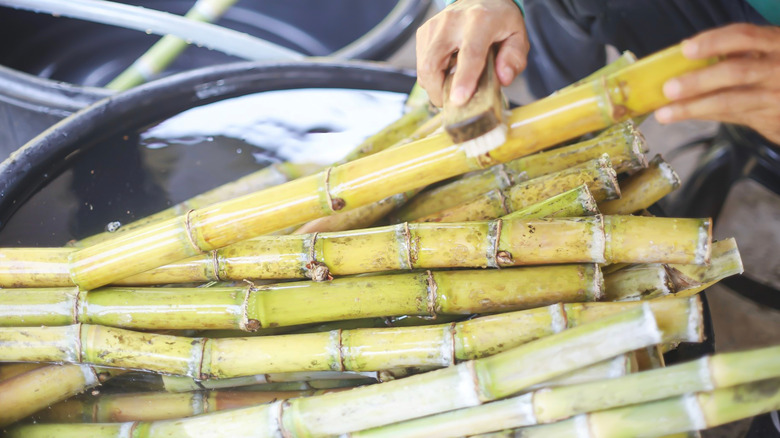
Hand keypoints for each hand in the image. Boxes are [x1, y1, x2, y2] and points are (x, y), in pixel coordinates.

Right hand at [415, 0, 527, 106]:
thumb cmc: (499, 21)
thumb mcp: (517, 36)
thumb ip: (514, 58)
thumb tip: (503, 78)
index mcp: (480, 20)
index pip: (469, 53)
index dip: (463, 79)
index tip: (459, 101)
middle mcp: (452, 21)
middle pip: (433, 63)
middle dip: (438, 92)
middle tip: (453, 103)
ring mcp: (434, 26)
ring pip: (423, 68)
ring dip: (435, 86)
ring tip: (452, 87)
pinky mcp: (424, 32)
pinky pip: (421, 65)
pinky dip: (431, 77)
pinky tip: (447, 74)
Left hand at [655, 23, 779, 144]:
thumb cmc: (773, 71)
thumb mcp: (763, 53)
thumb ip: (732, 51)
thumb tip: (686, 48)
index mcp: (775, 43)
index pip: (744, 36)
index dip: (714, 42)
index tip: (686, 50)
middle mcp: (778, 69)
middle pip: (736, 72)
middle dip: (699, 81)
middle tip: (669, 88)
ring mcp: (775, 96)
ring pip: (729, 101)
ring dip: (693, 107)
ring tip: (665, 112)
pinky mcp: (767, 117)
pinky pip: (729, 116)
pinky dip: (702, 115)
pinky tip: (681, 115)